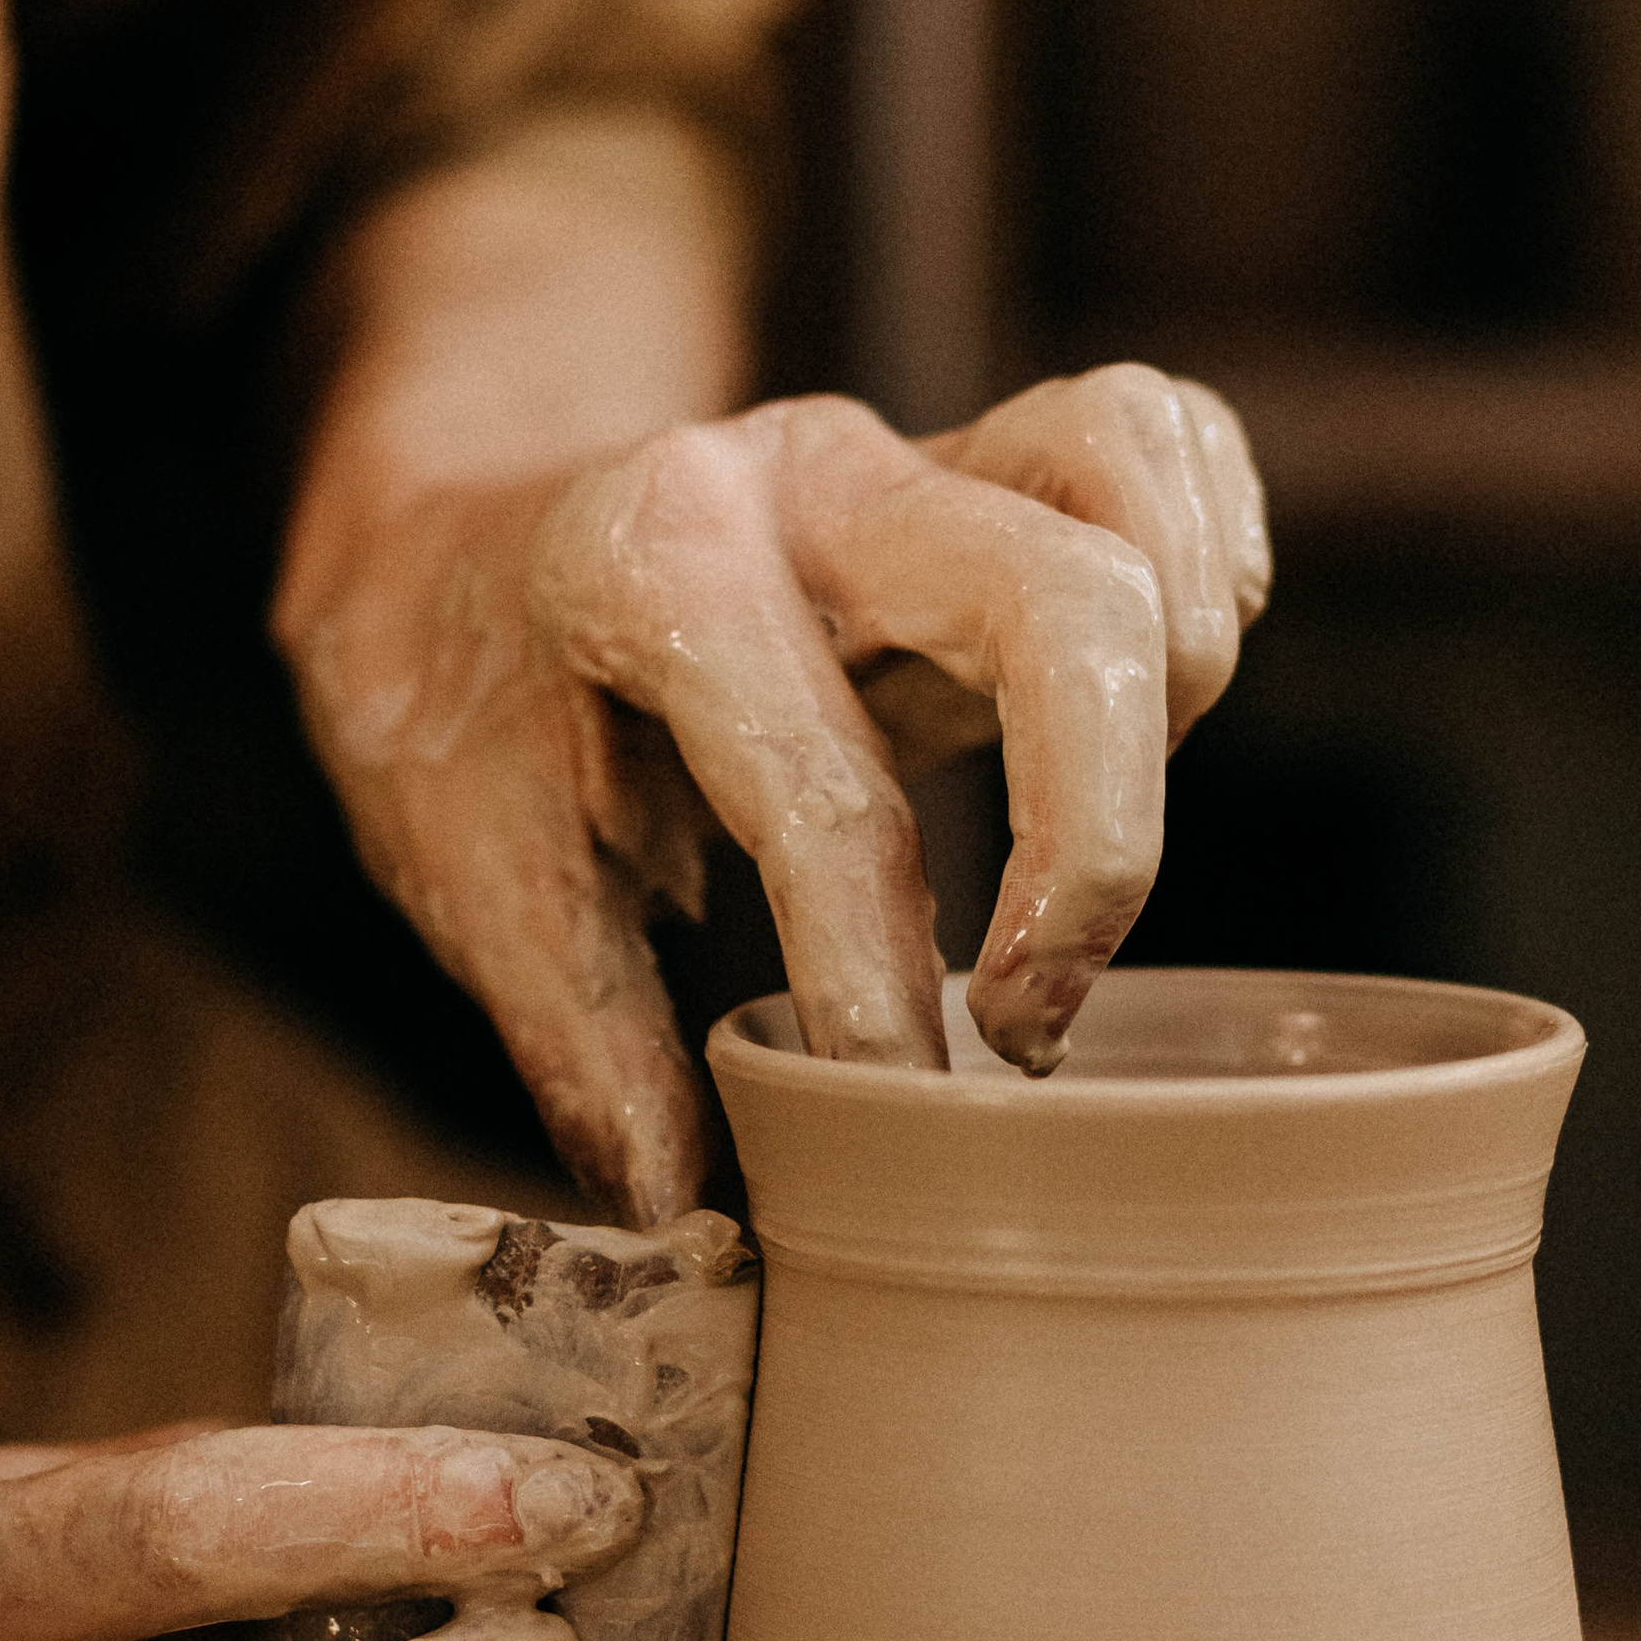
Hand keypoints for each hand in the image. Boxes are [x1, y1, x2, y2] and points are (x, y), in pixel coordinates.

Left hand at [281, 367, 1269, 1222]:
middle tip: (1023, 1022)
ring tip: (1085, 844)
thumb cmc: (452, 702)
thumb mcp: (453, 862)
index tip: (898, 1116)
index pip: (827, 796)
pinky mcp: (981, 453)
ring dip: (1173, 672)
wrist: (437, 533)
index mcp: (650, 570)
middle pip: (1064, 596)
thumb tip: (680, 1203)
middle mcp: (801, 477)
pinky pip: (1162, 437)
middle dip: (1099, 840)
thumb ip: (575, 1030)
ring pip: (1133, 466)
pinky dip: (1203, 557)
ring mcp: (906, 445)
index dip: (878, 984)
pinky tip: (1141, 712)